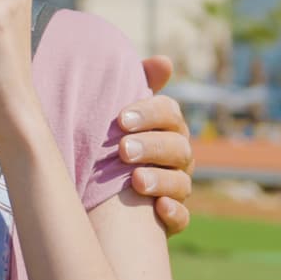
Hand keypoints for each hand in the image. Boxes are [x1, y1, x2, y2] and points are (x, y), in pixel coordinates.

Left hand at [119, 57, 192, 235]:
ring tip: (135, 180)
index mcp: (166, 127)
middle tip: (123, 150)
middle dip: (152, 147)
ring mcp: (176, 188)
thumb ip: (137, 84)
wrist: (97, 190)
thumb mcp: (119, 114)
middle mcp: (177, 157)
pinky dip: (174, 213)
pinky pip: (182, 217)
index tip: (121, 119)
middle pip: (178, 148)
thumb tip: (164, 62)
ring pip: (182, 183)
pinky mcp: (170, 218)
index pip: (169, 113)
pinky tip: (159, 209)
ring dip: (161, 180)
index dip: (149, 114)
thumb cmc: (110, 141)